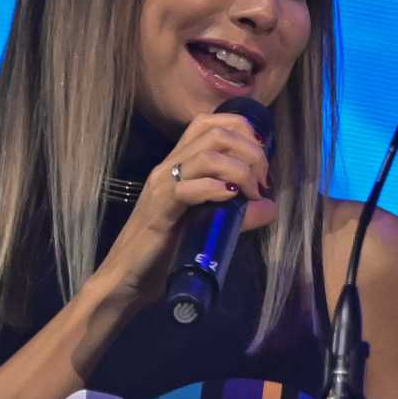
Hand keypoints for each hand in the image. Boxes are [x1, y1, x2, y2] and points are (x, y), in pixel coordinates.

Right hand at [90, 110, 277, 308]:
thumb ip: (238, 212)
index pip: (210, 123)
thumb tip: (270, 206)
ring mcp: (162, 186)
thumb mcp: (209, 223)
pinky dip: (216, 189)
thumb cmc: (166, 248)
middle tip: (262, 182)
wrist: (127, 276)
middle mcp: (169, 167)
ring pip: (207, 155)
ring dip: (240, 170)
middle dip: (251, 152)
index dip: (243, 131)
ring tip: (250, 194)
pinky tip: (230, 199)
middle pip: (216, 134)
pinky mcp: (160, 210)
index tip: (261, 161)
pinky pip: (188, 188)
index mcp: (179, 163)